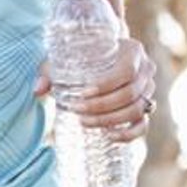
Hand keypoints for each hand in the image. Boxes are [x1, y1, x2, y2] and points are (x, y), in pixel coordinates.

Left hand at [36, 35, 156, 139]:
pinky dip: (128, 134)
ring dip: (111, 120)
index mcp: (133, 51)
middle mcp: (146, 69)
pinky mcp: (145, 108)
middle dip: (102, 106)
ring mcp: (149, 90)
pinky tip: (109, 135)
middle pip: (130, 93)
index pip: (126, 71)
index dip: (106, 86)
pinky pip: (143, 125)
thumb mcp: (68, 58)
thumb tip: (37, 90)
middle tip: (77, 111)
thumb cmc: (85, 57)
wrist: (104, 58)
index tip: (82, 93)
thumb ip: (51, 71)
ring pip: (137, 110)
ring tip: (85, 122)